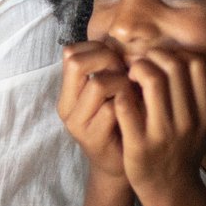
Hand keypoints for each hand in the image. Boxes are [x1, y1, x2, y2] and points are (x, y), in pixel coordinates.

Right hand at [60, 42, 132, 180]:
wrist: (121, 165)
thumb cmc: (121, 122)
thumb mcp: (111, 92)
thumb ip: (108, 69)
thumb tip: (122, 39)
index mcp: (68, 90)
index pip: (70, 52)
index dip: (98, 48)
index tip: (118, 60)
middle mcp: (66, 106)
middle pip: (76, 62)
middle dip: (107, 60)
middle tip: (126, 72)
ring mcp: (77, 123)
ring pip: (97, 83)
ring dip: (122, 82)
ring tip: (133, 92)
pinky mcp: (92, 139)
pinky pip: (112, 108)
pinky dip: (129, 104)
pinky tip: (138, 110)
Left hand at [114, 48, 205, 203]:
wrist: (170, 189)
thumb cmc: (186, 149)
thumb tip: (195, 62)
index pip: (196, 65)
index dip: (176, 55)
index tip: (161, 61)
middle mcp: (189, 121)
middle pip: (174, 67)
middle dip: (153, 57)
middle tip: (141, 64)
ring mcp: (164, 133)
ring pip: (152, 81)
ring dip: (138, 69)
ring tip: (130, 75)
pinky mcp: (140, 145)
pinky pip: (127, 104)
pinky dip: (121, 92)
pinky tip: (121, 95)